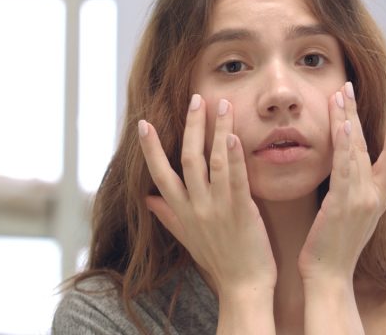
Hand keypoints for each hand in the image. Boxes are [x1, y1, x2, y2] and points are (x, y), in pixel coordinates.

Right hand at [138, 95, 276, 295]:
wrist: (242, 286)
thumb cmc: (219, 260)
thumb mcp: (187, 238)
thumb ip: (168, 216)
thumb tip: (147, 200)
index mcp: (182, 211)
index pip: (160, 173)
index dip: (150, 148)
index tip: (142, 123)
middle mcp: (195, 206)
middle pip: (187, 158)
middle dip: (190, 126)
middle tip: (195, 98)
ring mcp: (217, 207)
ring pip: (212, 161)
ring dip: (215, 130)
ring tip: (220, 104)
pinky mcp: (240, 211)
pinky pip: (235, 179)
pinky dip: (234, 156)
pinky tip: (233, 136)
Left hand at [297, 82, 385, 282]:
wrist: (330, 277)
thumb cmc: (335, 247)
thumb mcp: (352, 214)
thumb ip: (354, 189)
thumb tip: (348, 166)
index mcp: (378, 196)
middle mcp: (374, 195)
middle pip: (369, 144)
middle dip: (357, 112)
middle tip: (348, 85)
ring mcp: (360, 200)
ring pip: (355, 151)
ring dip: (347, 119)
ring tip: (340, 93)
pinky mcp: (342, 206)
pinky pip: (344, 171)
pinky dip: (343, 147)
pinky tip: (340, 127)